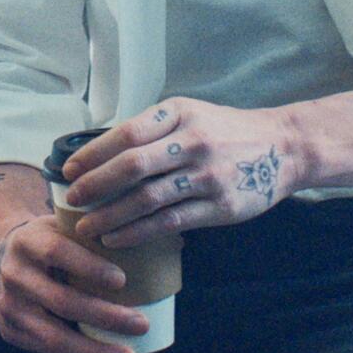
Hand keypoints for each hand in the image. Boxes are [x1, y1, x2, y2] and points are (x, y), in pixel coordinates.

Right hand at [0, 165, 144, 352]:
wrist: (2, 257)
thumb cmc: (52, 240)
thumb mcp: (63, 226)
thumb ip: (98, 231)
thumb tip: (172, 241)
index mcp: (26, 241)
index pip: (56, 252)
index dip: (88, 266)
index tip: (123, 280)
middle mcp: (13, 274)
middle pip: (60, 301)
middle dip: (104, 316)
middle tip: (142, 324)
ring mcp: (8, 307)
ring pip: (53, 336)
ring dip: (95, 350)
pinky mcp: (10, 331)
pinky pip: (49, 350)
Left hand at [63, 97, 296, 248]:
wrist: (283, 148)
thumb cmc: (226, 131)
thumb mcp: (191, 115)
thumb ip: (153, 130)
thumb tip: (101, 155)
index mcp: (180, 113)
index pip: (127, 133)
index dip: (93, 153)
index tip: (69, 169)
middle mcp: (193, 141)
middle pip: (132, 166)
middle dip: (95, 185)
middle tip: (72, 200)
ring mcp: (207, 175)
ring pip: (147, 199)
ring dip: (110, 216)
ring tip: (86, 226)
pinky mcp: (219, 206)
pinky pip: (168, 222)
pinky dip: (137, 232)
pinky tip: (116, 239)